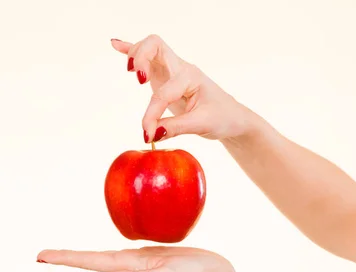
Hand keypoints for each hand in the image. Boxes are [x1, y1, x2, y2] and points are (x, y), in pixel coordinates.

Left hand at [36, 246, 232, 271]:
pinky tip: (107, 251)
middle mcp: (130, 266)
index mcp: (129, 269)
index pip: (91, 262)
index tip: (42, 257)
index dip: (67, 258)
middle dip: (68, 258)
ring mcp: (139, 262)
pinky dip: (107, 251)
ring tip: (64, 256)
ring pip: (105, 256)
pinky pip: (123, 251)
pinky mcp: (150, 256)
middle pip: (92, 259)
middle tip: (43, 255)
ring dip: (83, 256)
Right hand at [112, 35, 259, 142]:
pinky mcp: (165, 79)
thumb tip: (151, 134)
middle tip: (138, 80)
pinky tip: (114, 44)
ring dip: (135, 54)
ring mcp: (172, 71)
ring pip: (150, 49)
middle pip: (155, 46)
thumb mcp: (202, 125)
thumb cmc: (223, 118)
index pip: (163, 92)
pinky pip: (148, 59)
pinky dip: (130, 51)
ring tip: (129, 70)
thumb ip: (176, 128)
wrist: (232, 117)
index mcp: (191, 77)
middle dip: (141, 58)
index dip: (152, 114)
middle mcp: (180, 69)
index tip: (148, 134)